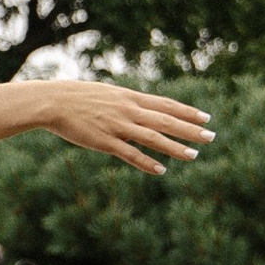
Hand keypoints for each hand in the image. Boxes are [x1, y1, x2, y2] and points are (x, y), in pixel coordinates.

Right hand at [37, 82, 210, 174]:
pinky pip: (130, 153)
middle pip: (166, 121)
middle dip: (190, 129)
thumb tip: (139, 110)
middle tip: (211, 136)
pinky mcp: (105, 141)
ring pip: (153, 138)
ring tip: (194, 155)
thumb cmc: (77, 98)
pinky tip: (161, 170)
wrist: (53, 102)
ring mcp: (118, 126)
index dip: (187, 112)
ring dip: (175, 147)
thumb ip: (125, 104)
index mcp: (130, 98)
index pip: (166, 105)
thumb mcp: (107, 95)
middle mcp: (129, 110)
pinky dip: (146, 162)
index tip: (205, 117)